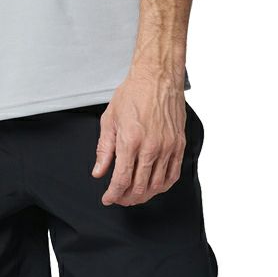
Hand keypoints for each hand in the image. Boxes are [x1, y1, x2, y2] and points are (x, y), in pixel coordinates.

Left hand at [92, 75, 186, 206]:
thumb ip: (104, 149)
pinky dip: (163, 185)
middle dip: (127, 198)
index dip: (113, 194)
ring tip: (135, 195)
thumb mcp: (109, 119)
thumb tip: (99, 171)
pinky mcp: (179, 144)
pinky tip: (155, 187)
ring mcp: (167, 147)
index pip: (121, 180)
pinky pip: (173, 174)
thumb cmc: (133, 94)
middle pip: (140, 187)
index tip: (108, 198)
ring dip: (144, 195)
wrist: (157, 78)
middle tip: (119, 198)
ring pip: (157, 184)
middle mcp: (151, 147)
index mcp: (130, 141)